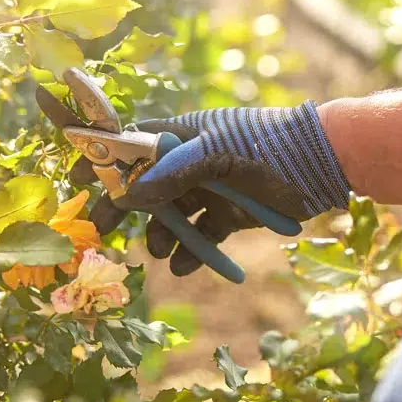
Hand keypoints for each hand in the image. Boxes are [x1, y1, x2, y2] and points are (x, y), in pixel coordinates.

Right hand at [72, 101, 351, 275]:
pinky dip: (193, 253)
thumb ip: (174, 172)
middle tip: (103, 231)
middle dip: (123, 208)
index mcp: (183, 134)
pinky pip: (202, 236)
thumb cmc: (269, 147)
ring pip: (172, 216)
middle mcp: (192, 161)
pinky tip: (186, 267)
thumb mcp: (219, 155)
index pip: (132, 143)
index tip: (78, 179)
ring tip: (160, 253)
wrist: (323, 165)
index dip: (104, 159)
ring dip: (161, 235)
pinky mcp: (231, 216)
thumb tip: (133, 195)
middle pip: (145, 186)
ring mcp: (211, 189)